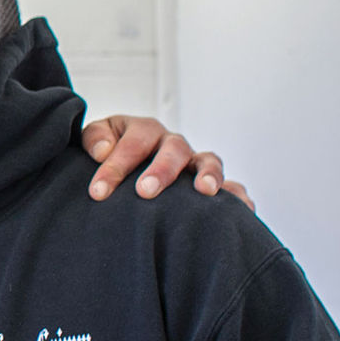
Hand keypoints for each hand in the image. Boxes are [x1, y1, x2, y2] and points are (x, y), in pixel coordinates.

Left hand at [81, 115, 254, 209]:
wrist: (123, 163)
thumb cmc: (106, 153)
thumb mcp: (96, 140)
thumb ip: (95, 139)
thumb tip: (102, 151)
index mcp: (143, 131)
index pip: (131, 144)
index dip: (114, 167)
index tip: (98, 192)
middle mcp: (171, 144)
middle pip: (172, 149)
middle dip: (160, 170)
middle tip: (145, 192)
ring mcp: (194, 162)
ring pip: (208, 161)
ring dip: (208, 174)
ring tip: (205, 191)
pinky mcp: (211, 182)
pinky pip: (232, 187)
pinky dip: (238, 196)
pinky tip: (244, 210)